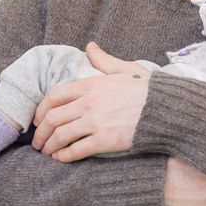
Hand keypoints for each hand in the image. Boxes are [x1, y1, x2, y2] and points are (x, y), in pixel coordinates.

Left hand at [32, 42, 150, 160]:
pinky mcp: (104, 141)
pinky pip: (76, 150)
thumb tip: (90, 46)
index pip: (54, 95)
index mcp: (91, 85)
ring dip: (49, 146)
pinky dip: (65, 156)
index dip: (41, 109)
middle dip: (40, 132)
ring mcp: (95, 122)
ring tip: (47, 152)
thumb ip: (104, 61)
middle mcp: (89, 103)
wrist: (168, 110)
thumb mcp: (126, 69)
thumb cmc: (149, 90)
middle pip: (52, 118)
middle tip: (38, 142)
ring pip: (60, 135)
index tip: (37, 119)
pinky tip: (62, 159)